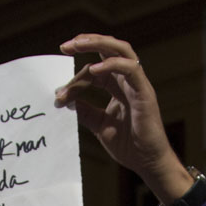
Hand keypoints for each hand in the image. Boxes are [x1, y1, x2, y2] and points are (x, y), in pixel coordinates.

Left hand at [56, 34, 190, 203]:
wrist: (147, 163)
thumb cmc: (129, 146)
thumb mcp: (99, 125)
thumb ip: (84, 111)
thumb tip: (64, 99)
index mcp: (118, 87)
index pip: (94, 71)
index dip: (75, 80)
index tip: (58, 95)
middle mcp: (128, 81)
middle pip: (109, 49)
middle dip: (86, 42)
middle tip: (65, 46)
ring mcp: (137, 85)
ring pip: (121, 51)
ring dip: (98, 43)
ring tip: (77, 44)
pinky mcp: (145, 93)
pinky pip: (131, 70)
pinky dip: (112, 65)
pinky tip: (94, 70)